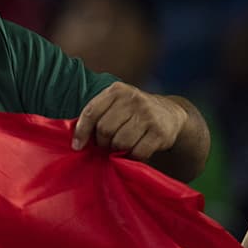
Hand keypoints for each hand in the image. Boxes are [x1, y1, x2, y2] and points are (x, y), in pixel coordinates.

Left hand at [71, 82, 187, 161]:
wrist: (170, 113)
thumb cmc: (133, 111)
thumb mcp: (115, 104)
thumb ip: (97, 115)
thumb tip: (77, 141)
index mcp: (117, 90)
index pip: (91, 112)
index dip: (81, 132)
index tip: (77, 146)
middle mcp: (133, 99)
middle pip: (105, 129)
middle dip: (102, 142)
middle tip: (106, 146)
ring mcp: (148, 115)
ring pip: (120, 142)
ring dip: (117, 151)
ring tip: (120, 147)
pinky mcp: (160, 132)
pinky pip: (138, 152)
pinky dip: (132, 157)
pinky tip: (134, 152)